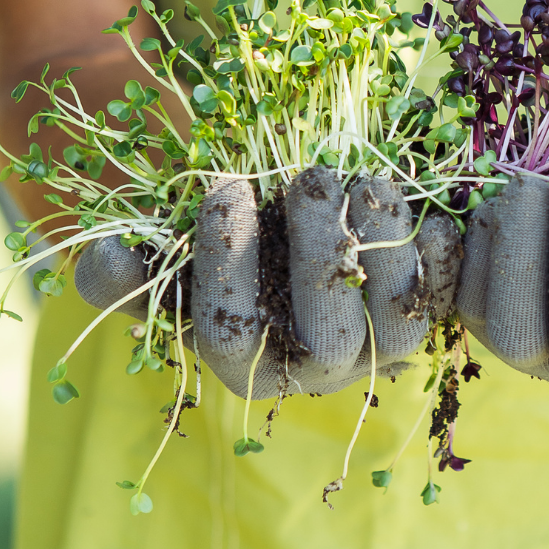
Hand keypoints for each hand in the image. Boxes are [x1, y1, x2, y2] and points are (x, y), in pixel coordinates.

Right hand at [74, 168, 461, 396]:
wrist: (297, 250)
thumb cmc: (228, 258)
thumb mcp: (170, 268)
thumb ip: (129, 274)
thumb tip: (100, 259)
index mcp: (250, 363)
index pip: (234, 332)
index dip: (226, 264)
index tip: (224, 188)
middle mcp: (319, 369)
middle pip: (326, 333)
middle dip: (319, 252)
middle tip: (310, 178)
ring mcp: (381, 349)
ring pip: (397, 321)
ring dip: (386, 249)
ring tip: (366, 180)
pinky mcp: (427, 316)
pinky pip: (448, 300)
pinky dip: (445, 259)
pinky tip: (435, 216)